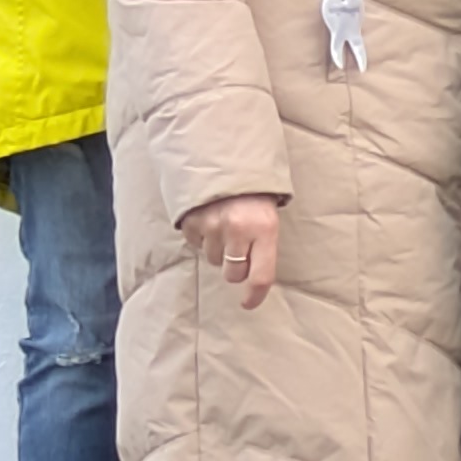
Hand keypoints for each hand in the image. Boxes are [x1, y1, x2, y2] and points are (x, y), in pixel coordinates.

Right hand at [186, 193, 283, 310]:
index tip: (249, 303)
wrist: (227, 157)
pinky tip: (211, 219)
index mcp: (265, 228)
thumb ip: (263, 242)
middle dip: (236, 267)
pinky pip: (196, 244)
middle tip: (240, 247)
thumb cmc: (255, 190)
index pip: (261, 275)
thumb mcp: (269, 214)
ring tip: (225, 225)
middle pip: (233, 273)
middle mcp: (238, 229)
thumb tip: (255, 276)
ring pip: (212, 260)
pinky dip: (202, 237)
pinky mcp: (191, 221)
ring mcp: (212, 226)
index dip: (255, 295)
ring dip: (218, 250)